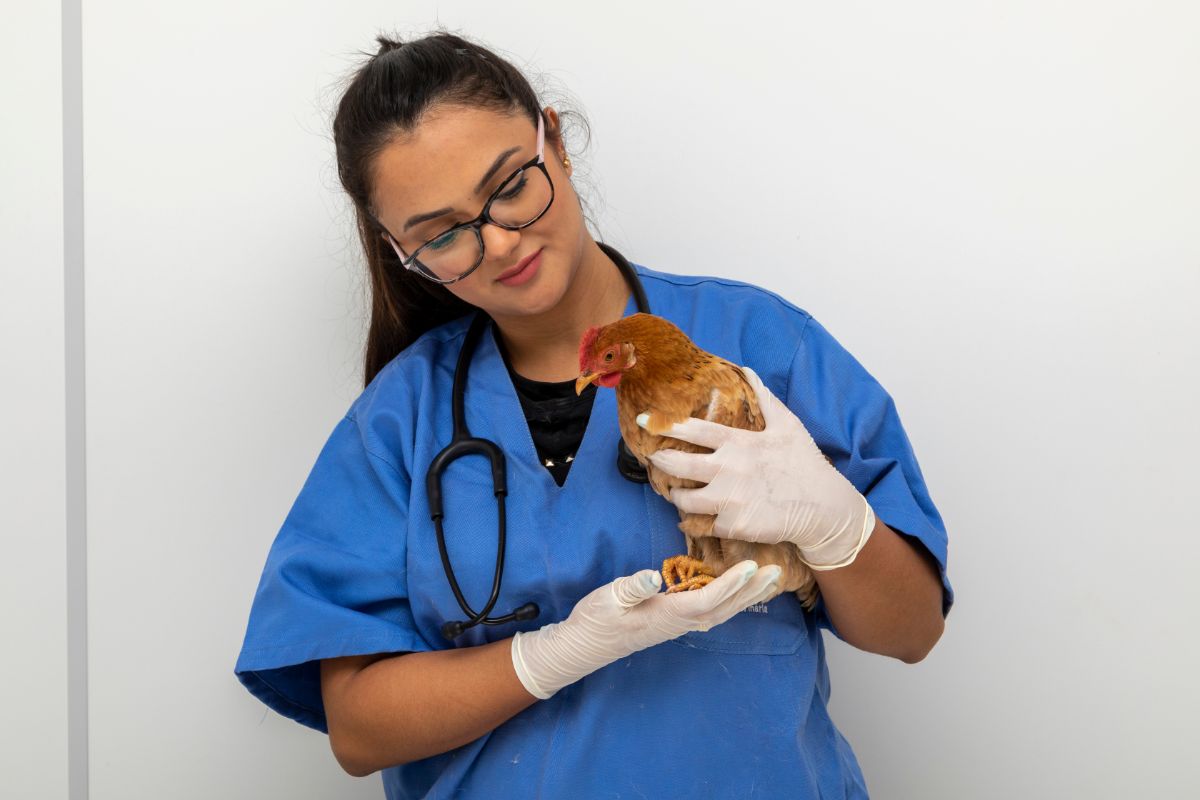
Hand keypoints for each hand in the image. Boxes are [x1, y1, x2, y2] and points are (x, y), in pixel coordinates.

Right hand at [511, 560, 779, 698]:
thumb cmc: (595, 620)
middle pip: (725, 607)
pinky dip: (731, 600)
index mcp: (667, 614)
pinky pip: (712, 611)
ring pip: (722, 611)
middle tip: (777, 572)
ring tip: (769, 581)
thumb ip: (632, 587)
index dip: (732, 584)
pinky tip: (740, 593)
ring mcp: (679, 624)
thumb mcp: (608, 598)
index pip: (708, 599)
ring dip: (747, 597)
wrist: (585, 645)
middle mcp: (679, 622)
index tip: (753, 567)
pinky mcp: (675, 622)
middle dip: (752, 591)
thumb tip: (653, 576)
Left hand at [641, 366, 874, 569]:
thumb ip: (765, 399)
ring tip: (680, 493)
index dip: (665, 424)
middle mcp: (728, 469)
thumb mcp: (788, 425)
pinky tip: (698, 519)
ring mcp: (729, 499)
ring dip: (677, 496)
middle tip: (656, 460)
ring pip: (683, 499)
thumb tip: (749, 372)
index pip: (693, 430)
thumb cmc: (804, 463)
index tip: (644, 421)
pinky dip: (698, 523)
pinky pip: (703, 525)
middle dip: (660, 461)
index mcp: (738, 443)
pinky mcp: (733, 525)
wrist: (823, 507)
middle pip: (677, 465)